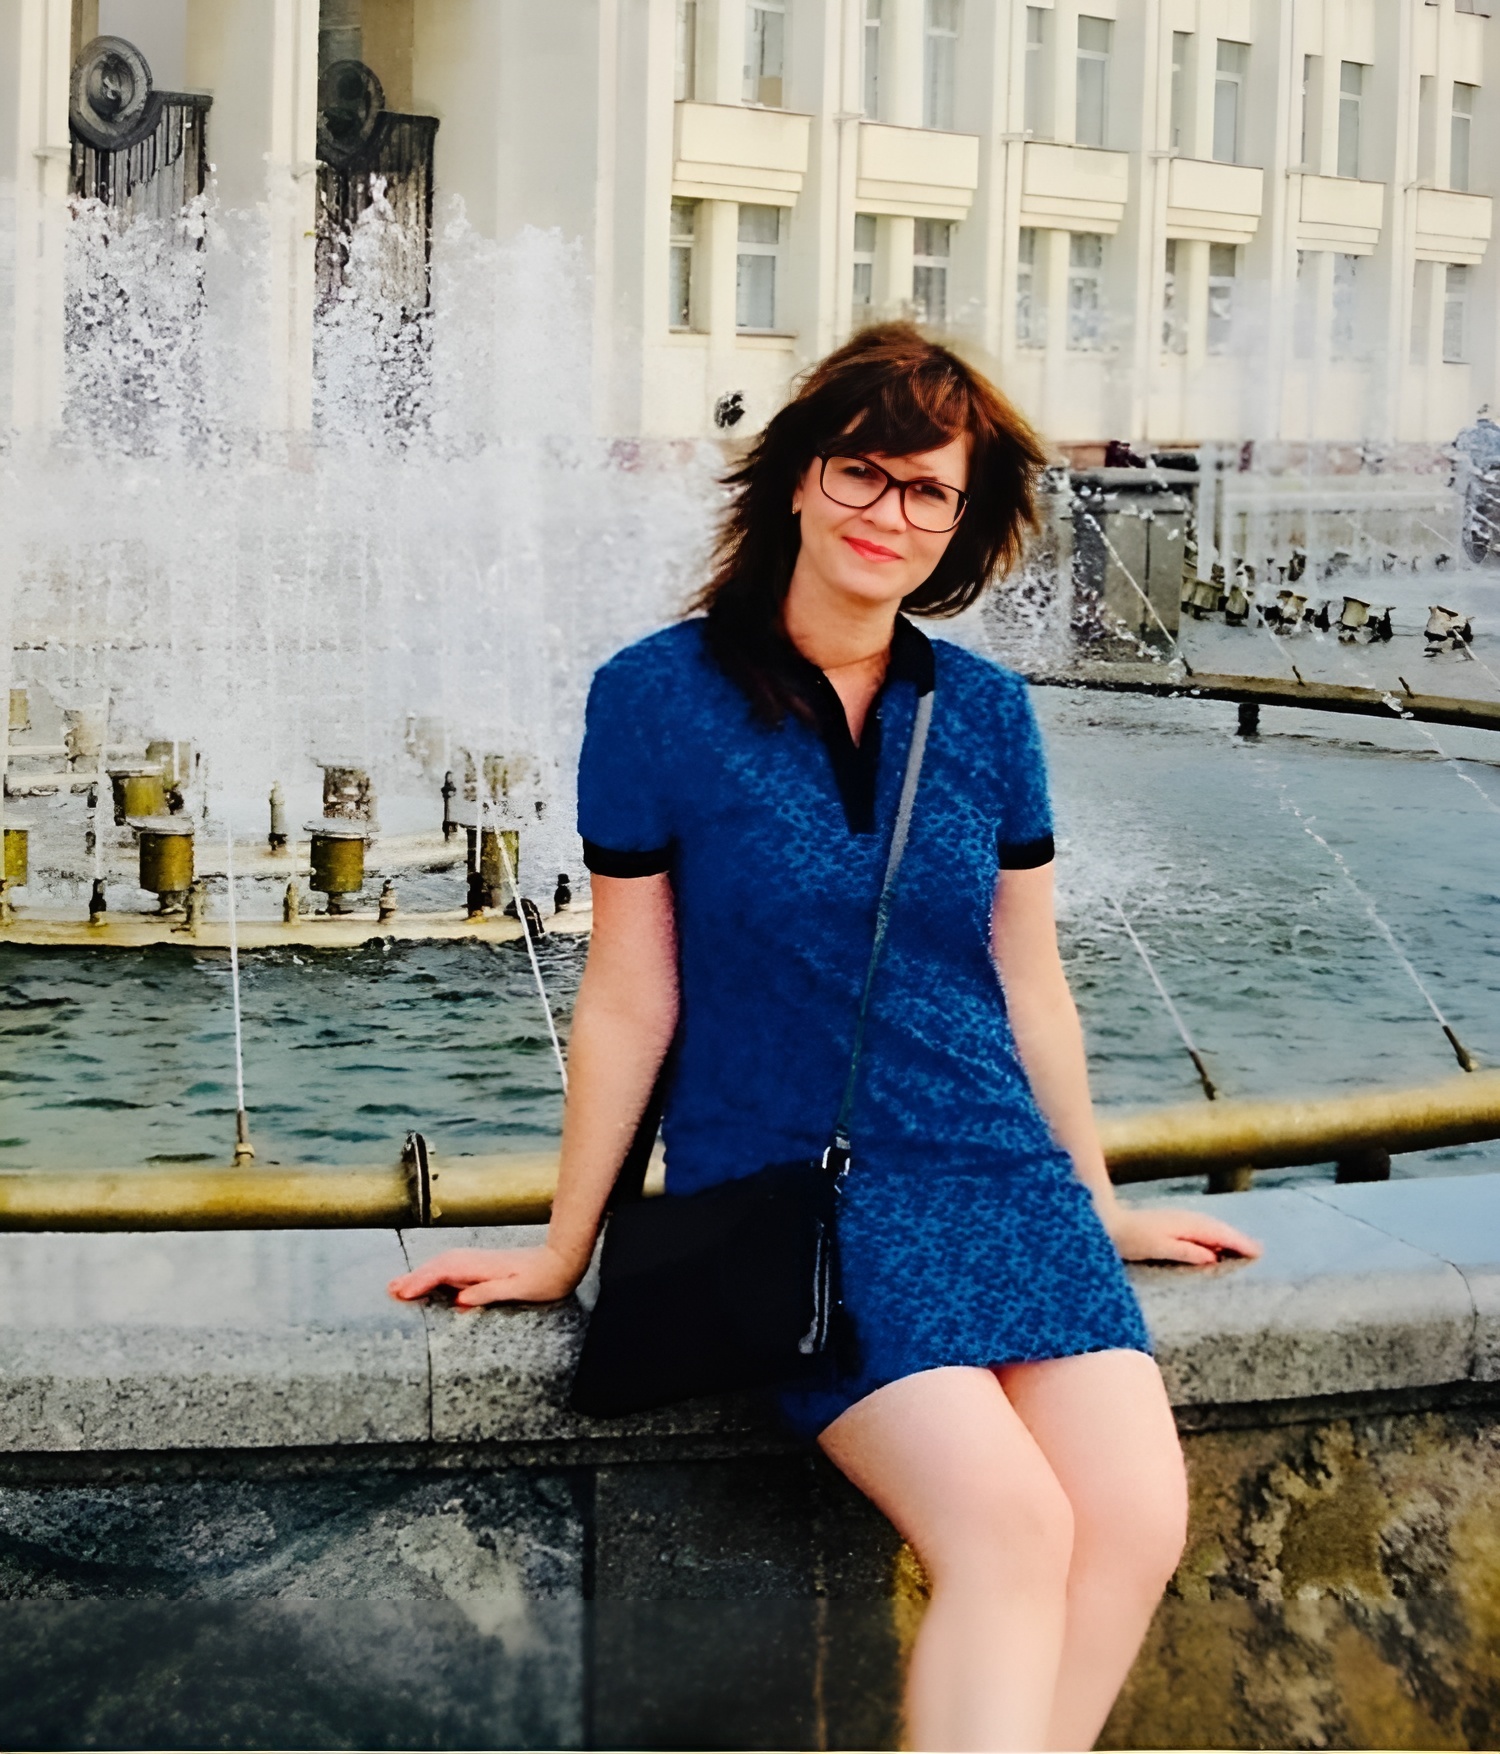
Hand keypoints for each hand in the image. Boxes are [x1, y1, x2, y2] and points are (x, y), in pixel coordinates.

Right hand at [387, 1244, 579, 1308]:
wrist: (563, 1261)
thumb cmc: (546, 1279)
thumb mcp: (520, 1289)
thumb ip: (490, 1292)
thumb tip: (460, 1300)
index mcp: (484, 1267)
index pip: (445, 1272)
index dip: (422, 1281)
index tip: (403, 1293)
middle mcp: (479, 1261)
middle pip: (439, 1266)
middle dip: (414, 1276)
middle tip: (389, 1290)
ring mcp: (481, 1262)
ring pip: (444, 1266)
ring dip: (422, 1274)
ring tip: (400, 1287)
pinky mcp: (485, 1267)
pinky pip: (454, 1269)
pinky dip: (436, 1274)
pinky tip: (430, 1283)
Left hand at [1107, 1204, 1261, 1266]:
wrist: (1108, 1222)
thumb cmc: (1130, 1238)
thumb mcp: (1158, 1247)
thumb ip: (1185, 1251)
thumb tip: (1212, 1257)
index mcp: (1186, 1225)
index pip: (1219, 1234)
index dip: (1239, 1243)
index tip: (1257, 1252)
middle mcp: (1186, 1218)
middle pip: (1218, 1228)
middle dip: (1238, 1238)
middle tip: (1259, 1251)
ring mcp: (1179, 1218)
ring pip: (1210, 1226)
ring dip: (1227, 1236)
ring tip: (1243, 1247)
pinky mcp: (1172, 1223)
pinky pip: (1201, 1228)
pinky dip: (1213, 1234)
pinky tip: (1214, 1243)